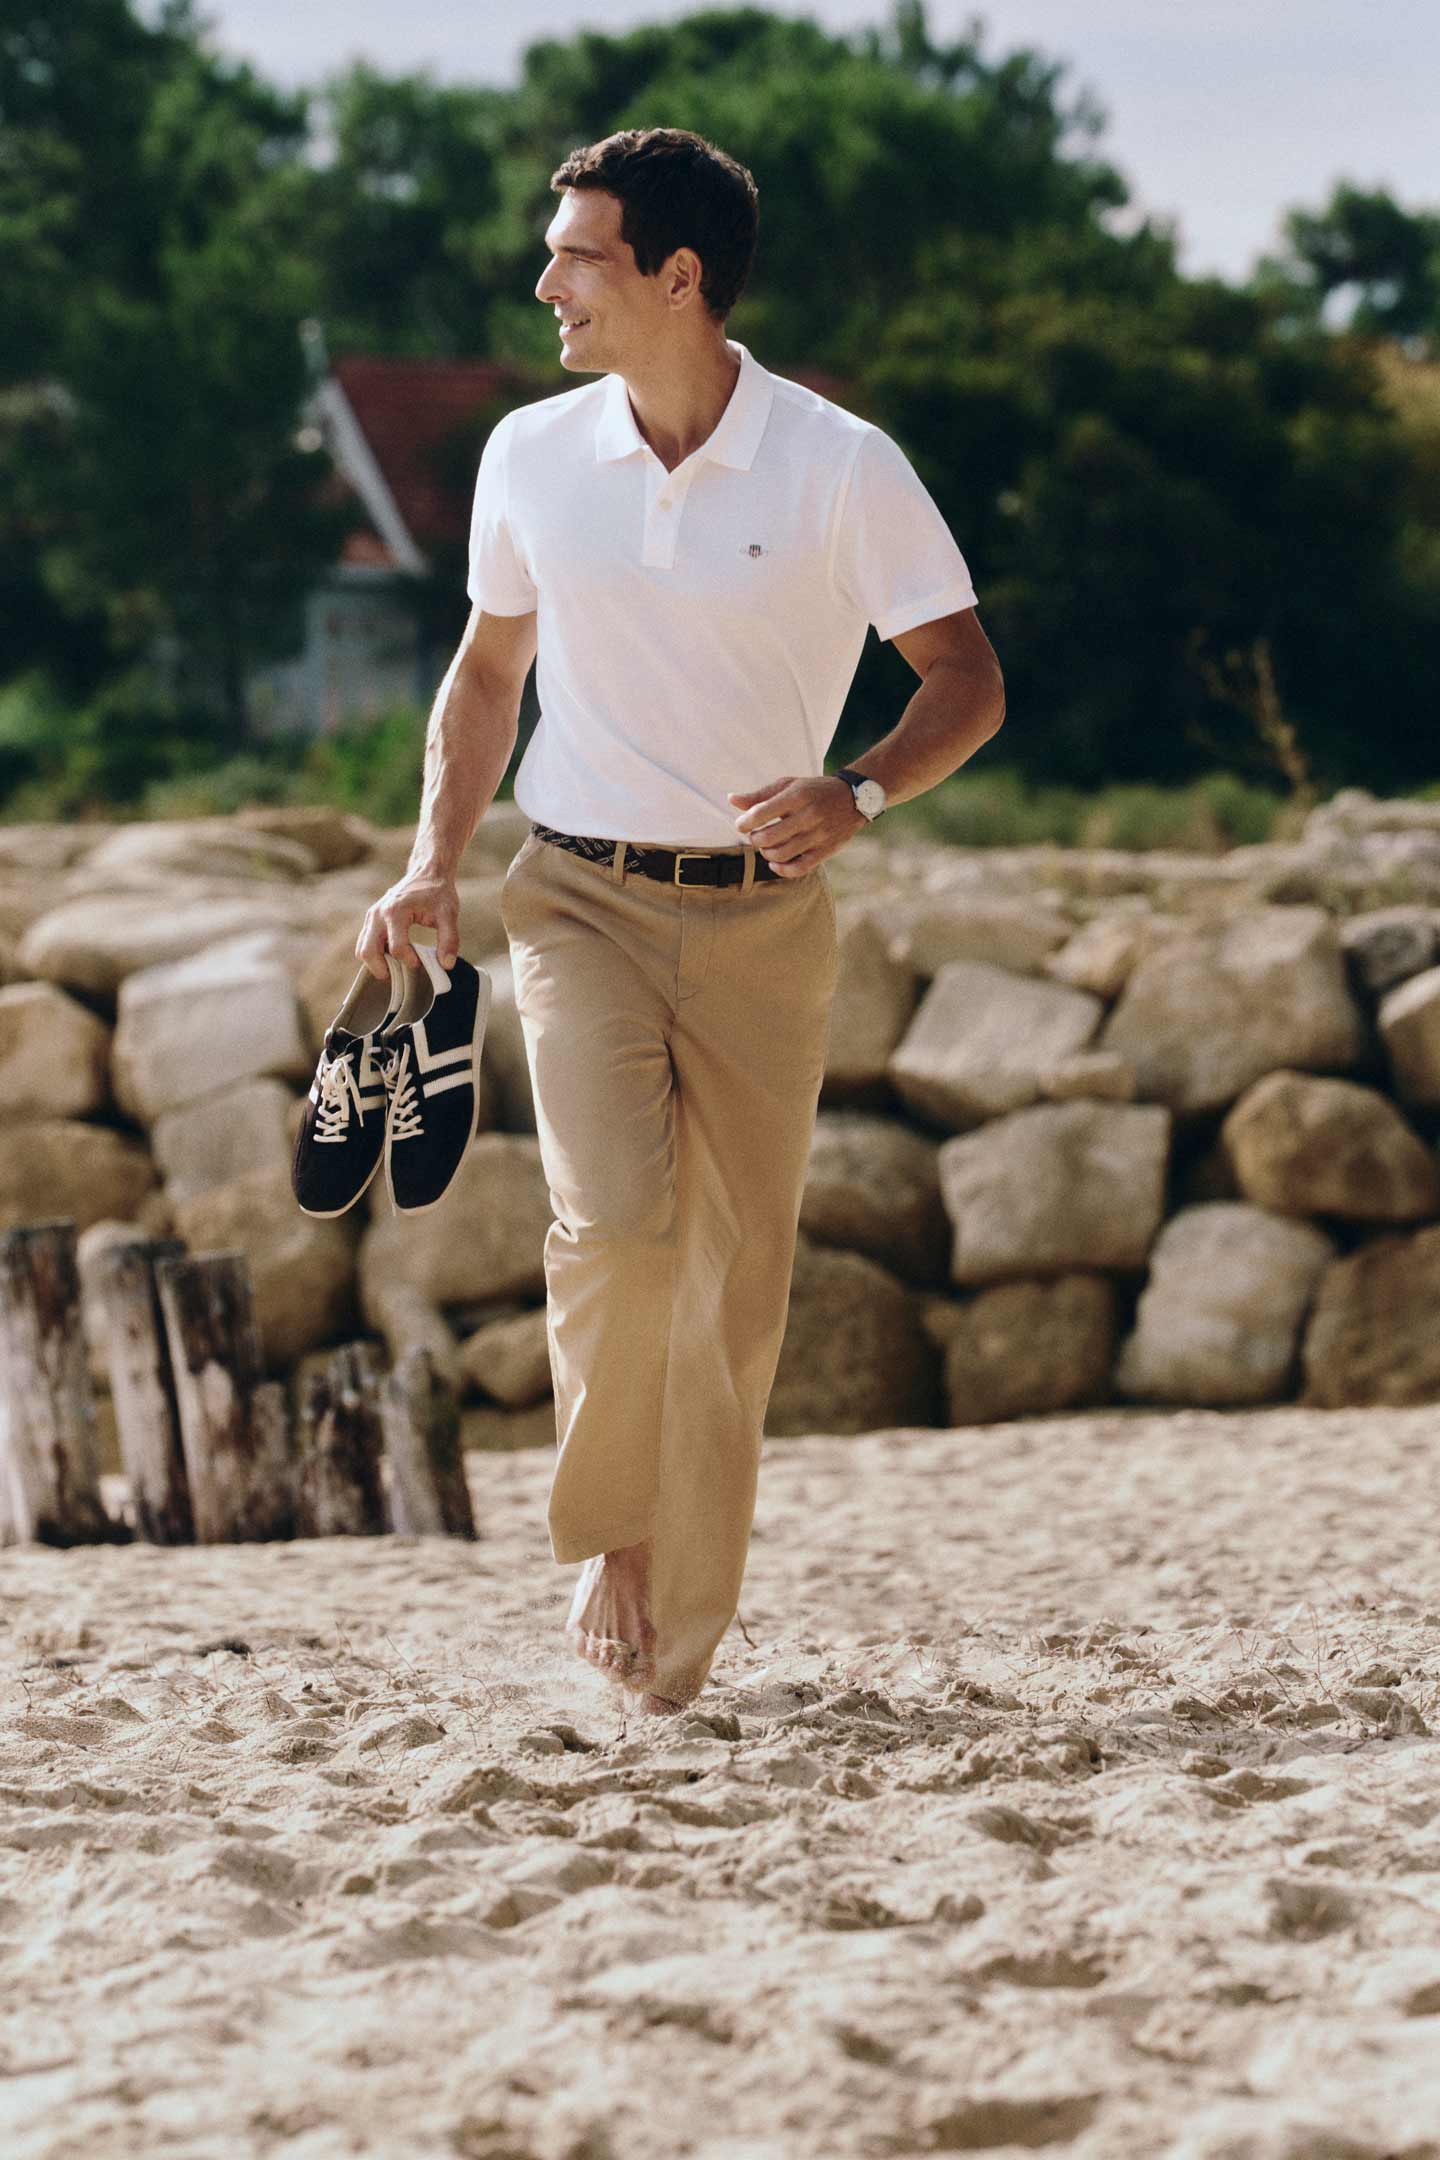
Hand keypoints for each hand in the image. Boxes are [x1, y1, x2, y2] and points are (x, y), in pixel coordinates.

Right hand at [356, 869, 459, 979]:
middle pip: (368, 951)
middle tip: (400, 977)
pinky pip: (365, 942)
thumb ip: (450, 940)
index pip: (397, 947)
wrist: (427, 872)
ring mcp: (372, 916)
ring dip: (376, 964)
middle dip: (382, 969)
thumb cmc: (438, 893)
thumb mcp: (449, 914)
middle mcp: (378, 914)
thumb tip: (446, 965)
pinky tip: (392, 959)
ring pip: (362, 949)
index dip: (409, 961)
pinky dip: (374, 955)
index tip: (421, 963)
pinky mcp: (372, 919)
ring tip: (396, 969)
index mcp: (396, 912)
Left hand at [727, 774, 862, 875]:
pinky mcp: (825, 851)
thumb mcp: (788, 785)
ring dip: (766, 853)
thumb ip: (760, 795)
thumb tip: (731, 800)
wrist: (853, 798)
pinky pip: (798, 869)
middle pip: (768, 837)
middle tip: (755, 835)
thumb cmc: (814, 791)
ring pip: (781, 855)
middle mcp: (808, 816)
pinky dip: (781, 870)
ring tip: (766, 846)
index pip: (760, 813)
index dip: (744, 822)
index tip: (741, 824)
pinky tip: (775, 863)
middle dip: (754, 839)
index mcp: (797, 795)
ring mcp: (818, 835)